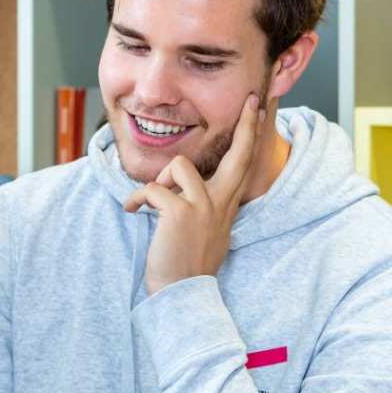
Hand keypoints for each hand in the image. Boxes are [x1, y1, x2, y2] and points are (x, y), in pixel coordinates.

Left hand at [125, 93, 264, 294]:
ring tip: (152, 201)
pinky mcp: (180, 212)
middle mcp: (220, 203)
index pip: (243, 165)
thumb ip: (205, 207)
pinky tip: (133, 212)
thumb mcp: (207, 231)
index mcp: (226, 206)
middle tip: (250, 99)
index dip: (250, 136)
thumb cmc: (187, 264)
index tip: (259, 109)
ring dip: (160, 179)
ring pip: (179, 165)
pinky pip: (152, 189)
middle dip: (245, 124)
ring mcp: (202, 206)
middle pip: (239, 154)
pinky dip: (137, 199)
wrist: (181, 293)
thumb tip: (187, 192)